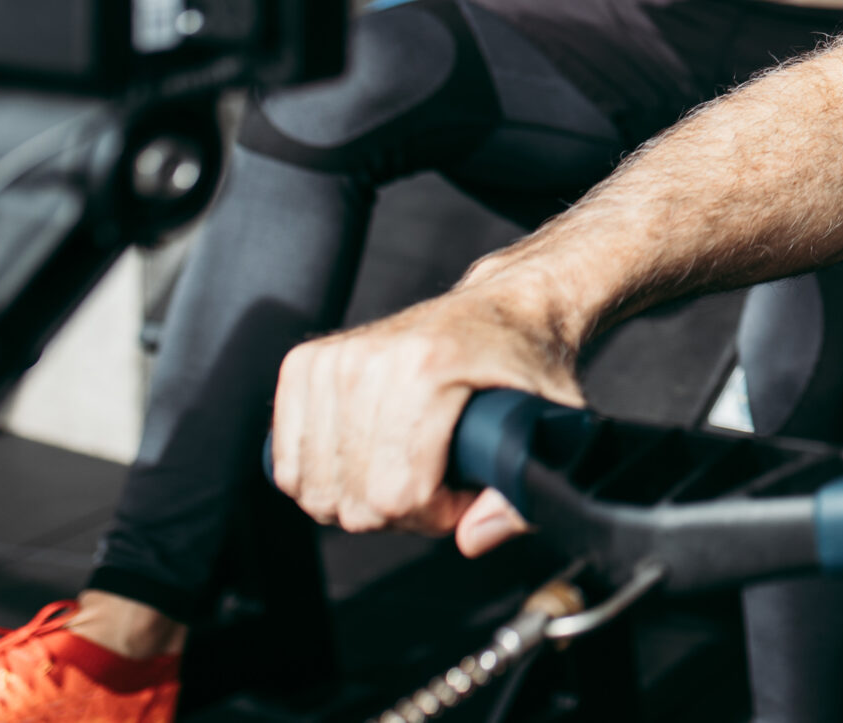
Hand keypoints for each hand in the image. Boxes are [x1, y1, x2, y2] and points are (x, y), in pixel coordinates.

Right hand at [269, 282, 581, 555]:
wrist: (505, 305)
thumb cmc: (528, 362)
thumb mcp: (554, 427)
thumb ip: (524, 496)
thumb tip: (472, 537)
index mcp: (429, 368)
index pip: (396, 492)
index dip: (435, 516)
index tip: (464, 495)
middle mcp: (372, 358)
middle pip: (354, 498)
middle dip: (400, 512)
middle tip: (438, 484)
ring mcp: (333, 359)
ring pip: (316, 487)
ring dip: (360, 500)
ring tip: (406, 472)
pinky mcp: (305, 363)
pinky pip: (288, 462)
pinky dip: (321, 481)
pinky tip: (364, 464)